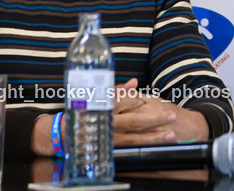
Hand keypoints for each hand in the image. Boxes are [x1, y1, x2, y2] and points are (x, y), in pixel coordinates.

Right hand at [29, 79, 211, 154]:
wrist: (62, 133)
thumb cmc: (83, 110)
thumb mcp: (98, 96)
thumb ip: (118, 91)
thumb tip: (135, 83)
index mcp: (104, 106)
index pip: (125, 102)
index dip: (140, 101)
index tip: (152, 100)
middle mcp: (106, 123)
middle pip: (133, 121)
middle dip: (154, 119)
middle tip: (171, 115)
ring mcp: (107, 139)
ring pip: (133, 139)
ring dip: (153, 137)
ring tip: (170, 135)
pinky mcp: (107, 149)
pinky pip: (127, 149)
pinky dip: (141, 148)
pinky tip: (154, 147)